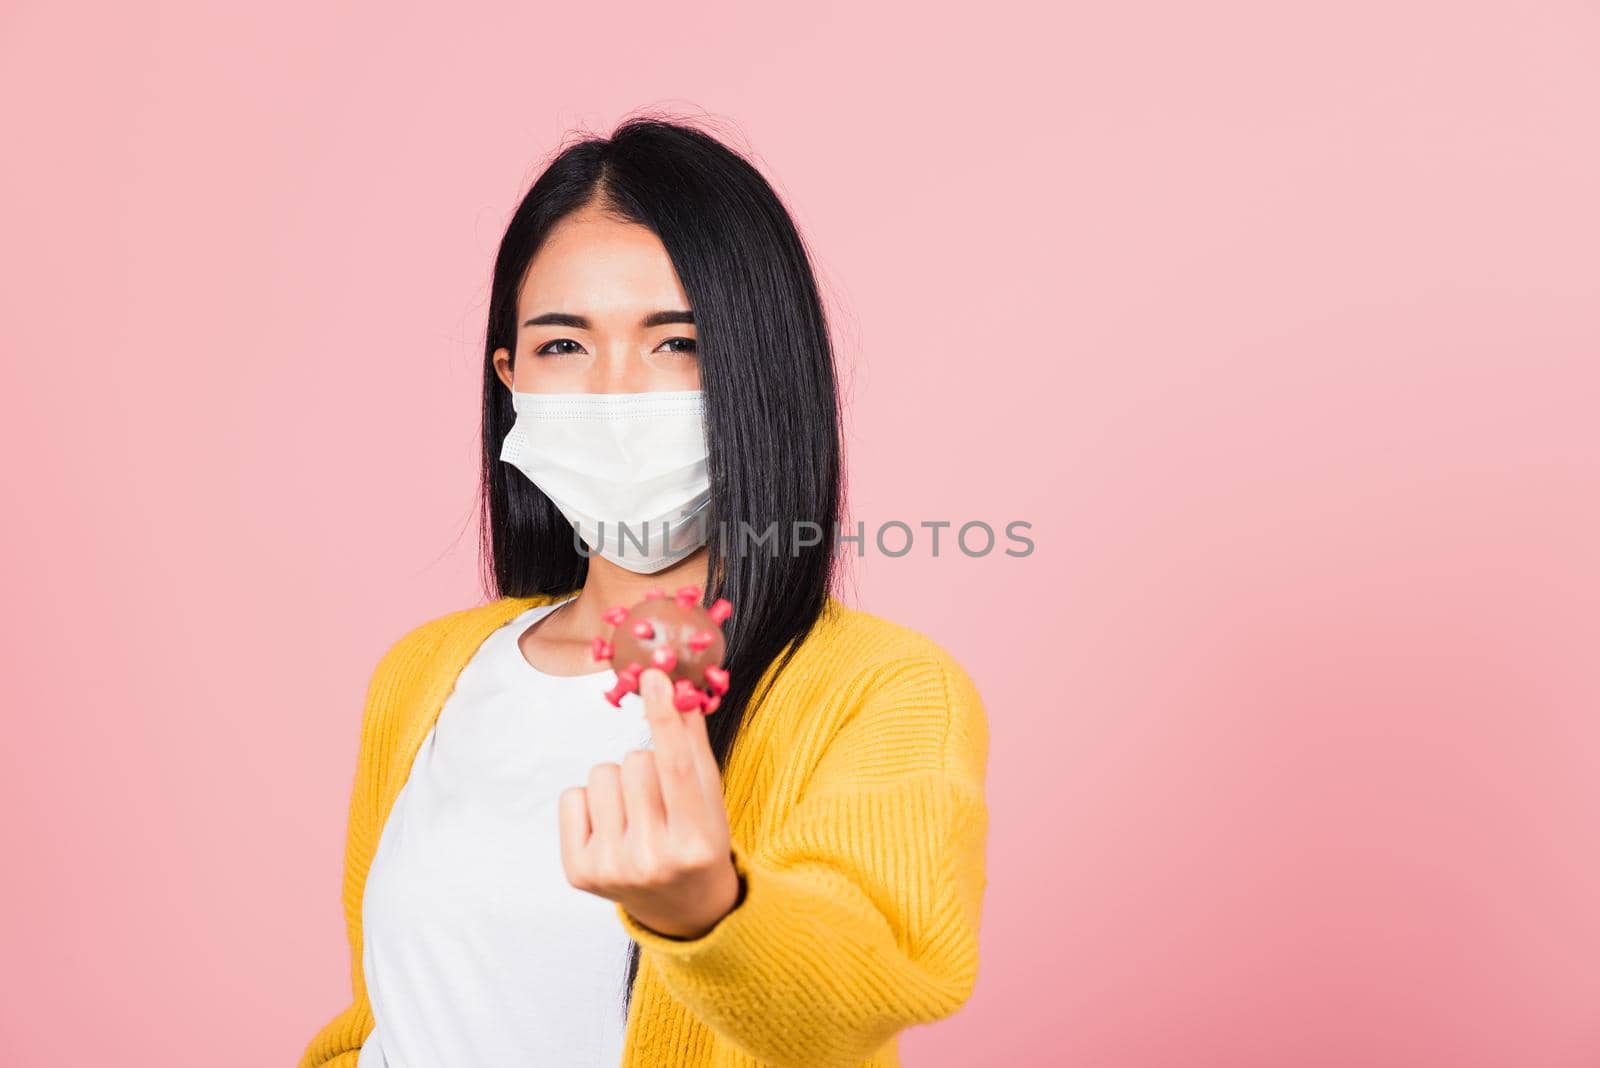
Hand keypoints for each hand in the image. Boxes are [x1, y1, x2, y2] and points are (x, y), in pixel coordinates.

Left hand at [558, 667, 742, 938]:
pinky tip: (610, 827)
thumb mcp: (710, 799)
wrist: (682, 908)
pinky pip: (572, 795)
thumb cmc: (699, 842)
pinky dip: (589, 803)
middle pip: (634, 761)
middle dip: (646, 764)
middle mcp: (653, 859)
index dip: (665, 717)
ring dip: (618, 782)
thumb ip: (693, 744)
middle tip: (659, 798)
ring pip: (601, 774)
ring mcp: (612, 869)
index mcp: (696, 842)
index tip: (655, 678)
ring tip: (636, 812)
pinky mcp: (578, 873)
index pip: (676, 767)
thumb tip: (675, 685)